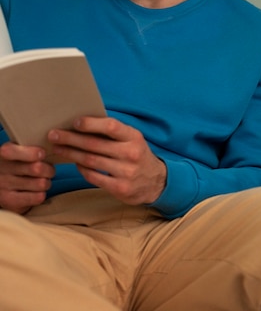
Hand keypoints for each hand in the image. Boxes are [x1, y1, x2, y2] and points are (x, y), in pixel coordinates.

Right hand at [0, 143, 54, 213]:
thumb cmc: (18, 165)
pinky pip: (37, 197)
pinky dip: (42, 194)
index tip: (42, 154)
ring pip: (41, 183)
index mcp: (5, 152)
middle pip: (37, 168)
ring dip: (47, 183)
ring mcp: (4, 186)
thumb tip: (56, 146)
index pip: (14, 151)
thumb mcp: (20, 153)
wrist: (2, 186)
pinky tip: (37, 192)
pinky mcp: (10, 201)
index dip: (32, 153)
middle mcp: (2, 169)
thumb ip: (33, 149)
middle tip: (48, 171)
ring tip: (42, 182)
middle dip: (49, 170)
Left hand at [48, 116, 166, 205]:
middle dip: (71, 139)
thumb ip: (113, 132)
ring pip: (91, 161)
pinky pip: (93, 176)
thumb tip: (82, 123)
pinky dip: (82, 169)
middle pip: (95, 144)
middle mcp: (131, 154)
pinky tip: (76, 163)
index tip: (74, 122)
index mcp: (134, 137)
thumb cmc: (137, 156)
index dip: (91, 124)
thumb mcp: (132, 140)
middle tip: (53, 135)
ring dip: (71, 154)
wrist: (156, 182)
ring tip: (58, 148)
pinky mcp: (120, 188)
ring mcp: (126, 172)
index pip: (111, 126)